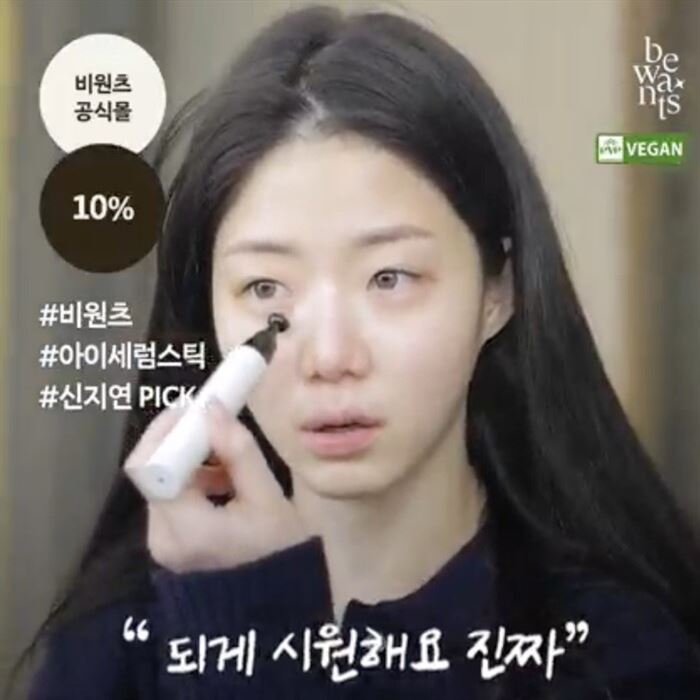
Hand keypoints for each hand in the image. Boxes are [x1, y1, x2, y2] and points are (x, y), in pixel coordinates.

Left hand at [123, 398, 309, 573]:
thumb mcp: (268, 498)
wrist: (275, 605)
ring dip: (191, 460)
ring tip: (230, 461)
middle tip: (213, 421)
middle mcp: (161, 536)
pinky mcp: (168, 543)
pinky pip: (171, 497)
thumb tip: (213, 408)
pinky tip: (224, 482)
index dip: (167, 431)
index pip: (151, 467)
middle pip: (153, 471)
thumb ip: (238, 451)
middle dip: (181, 440)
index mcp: (187, 528)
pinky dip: (193, 480)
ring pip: (162, 481)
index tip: (196, 407)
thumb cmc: (280, 553)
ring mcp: (161, 542)